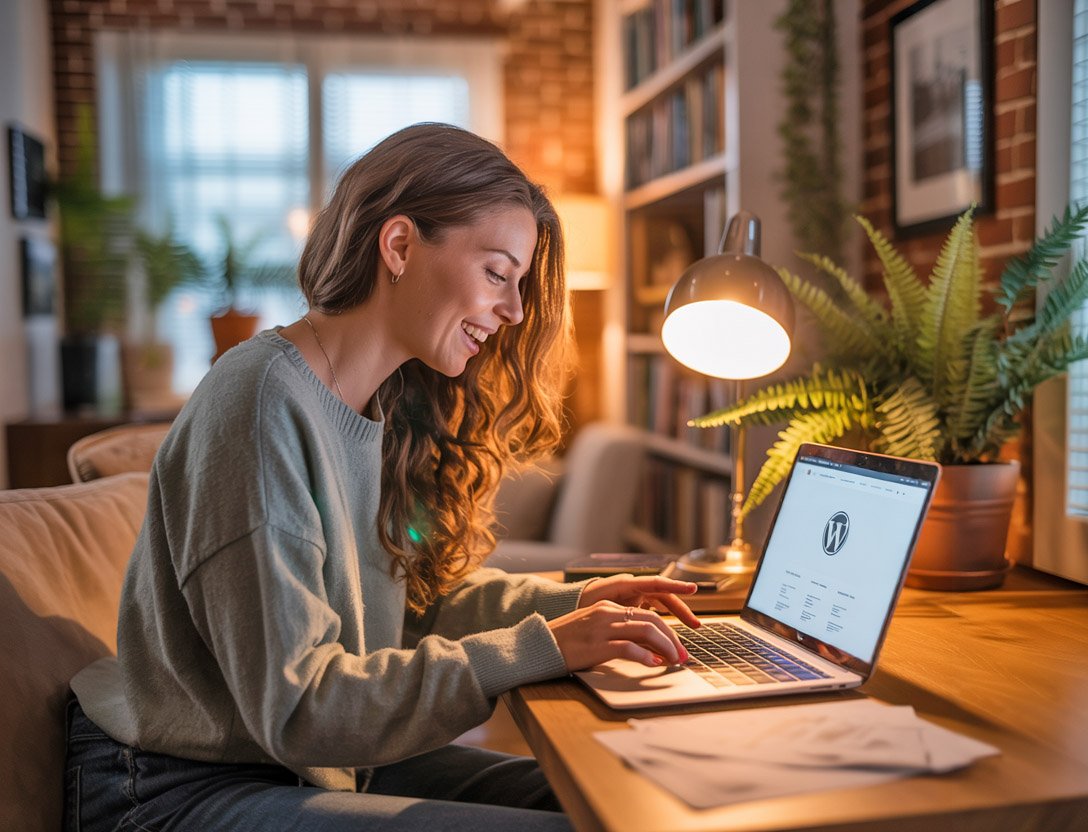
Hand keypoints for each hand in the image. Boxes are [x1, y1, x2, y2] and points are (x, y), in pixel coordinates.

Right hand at [547, 600, 689, 670]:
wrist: (539, 646)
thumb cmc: (566, 643)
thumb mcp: (594, 631)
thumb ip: (618, 633)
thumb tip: (648, 649)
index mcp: (607, 606)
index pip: (647, 614)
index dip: (666, 631)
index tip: (677, 647)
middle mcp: (608, 612)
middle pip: (652, 620)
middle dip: (672, 639)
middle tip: (683, 656)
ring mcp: (603, 627)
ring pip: (646, 630)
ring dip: (665, 647)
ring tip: (673, 661)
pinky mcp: (597, 644)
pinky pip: (629, 648)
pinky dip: (645, 657)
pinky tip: (653, 665)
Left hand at [578, 574, 700, 628]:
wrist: (569, 606)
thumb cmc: (583, 604)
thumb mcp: (601, 605)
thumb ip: (621, 609)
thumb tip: (638, 615)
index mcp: (627, 584)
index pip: (657, 583)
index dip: (675, 586)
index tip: (693, 590)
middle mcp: (634, 588)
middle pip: (664, 596)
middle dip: (682, 610)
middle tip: (696, 625)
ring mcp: (634, 596)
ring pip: (661, 605)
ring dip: (675, 617)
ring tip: (689, 630)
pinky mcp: (632, 606)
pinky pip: (653, 611)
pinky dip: (663, 620)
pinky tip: (669, 634)